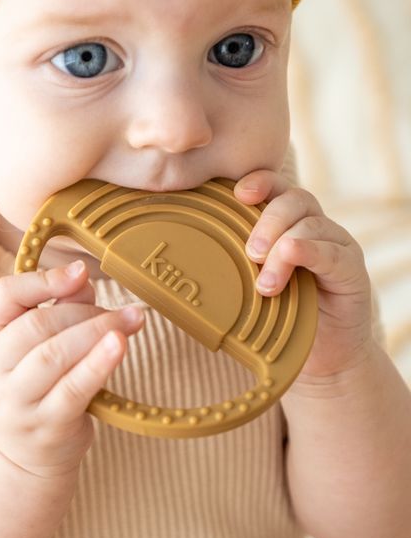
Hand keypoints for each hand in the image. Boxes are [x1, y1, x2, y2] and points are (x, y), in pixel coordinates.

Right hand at [0, 261, 143, 478]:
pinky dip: (99, 364)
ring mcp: (15, 402)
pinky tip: (120, 346)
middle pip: (36, 325)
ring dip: (97, 331)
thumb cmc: (31, 387)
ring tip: (130, 321)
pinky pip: (74, 388)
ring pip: (55, 354)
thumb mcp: (28, 347)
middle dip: (83, 311)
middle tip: (119, 311)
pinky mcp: (46, 425)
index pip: (2, 296)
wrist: (19, 457)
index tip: (81, 273)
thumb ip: (56, 307)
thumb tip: (82, 278)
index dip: (43, 280)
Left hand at [235, 171, 373, 381]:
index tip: (238, 194)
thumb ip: (229, 266)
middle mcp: (313, 227)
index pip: (275, 187)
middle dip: (268, 221)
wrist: (321, 354)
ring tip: (265, 284)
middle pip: (294, 200)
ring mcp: (336, 245)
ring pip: (311, 226)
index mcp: (286, 223)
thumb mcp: (249, 286)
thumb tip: (182, 264)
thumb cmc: (279, 316)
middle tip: (250, 252)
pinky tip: (293, 258)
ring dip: (282, 250)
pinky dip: (310, 252)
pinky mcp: (353, 269)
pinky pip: (333, 252)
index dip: (259, 182)